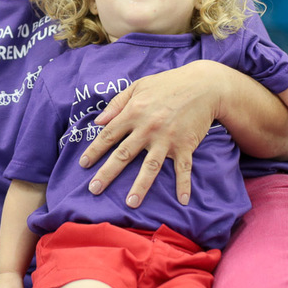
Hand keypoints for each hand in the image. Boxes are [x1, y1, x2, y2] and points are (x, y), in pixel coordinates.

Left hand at [79, 61, 222, 207]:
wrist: (203, 85)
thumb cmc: (168, 84)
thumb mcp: (138, 87)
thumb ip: (117, 103)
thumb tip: (98, 122)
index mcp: (133, 112)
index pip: (109, 135)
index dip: (94, 150)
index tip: (83, 165)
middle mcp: (148, 128)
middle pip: (124, 154)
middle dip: (107, 173)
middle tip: (94, 189)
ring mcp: (167, 138)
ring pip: (150, 166)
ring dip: (140, 186)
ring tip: (130, 203)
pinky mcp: (185, 145)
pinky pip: (183, 168)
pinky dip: (183, 184)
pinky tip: (182, 200)